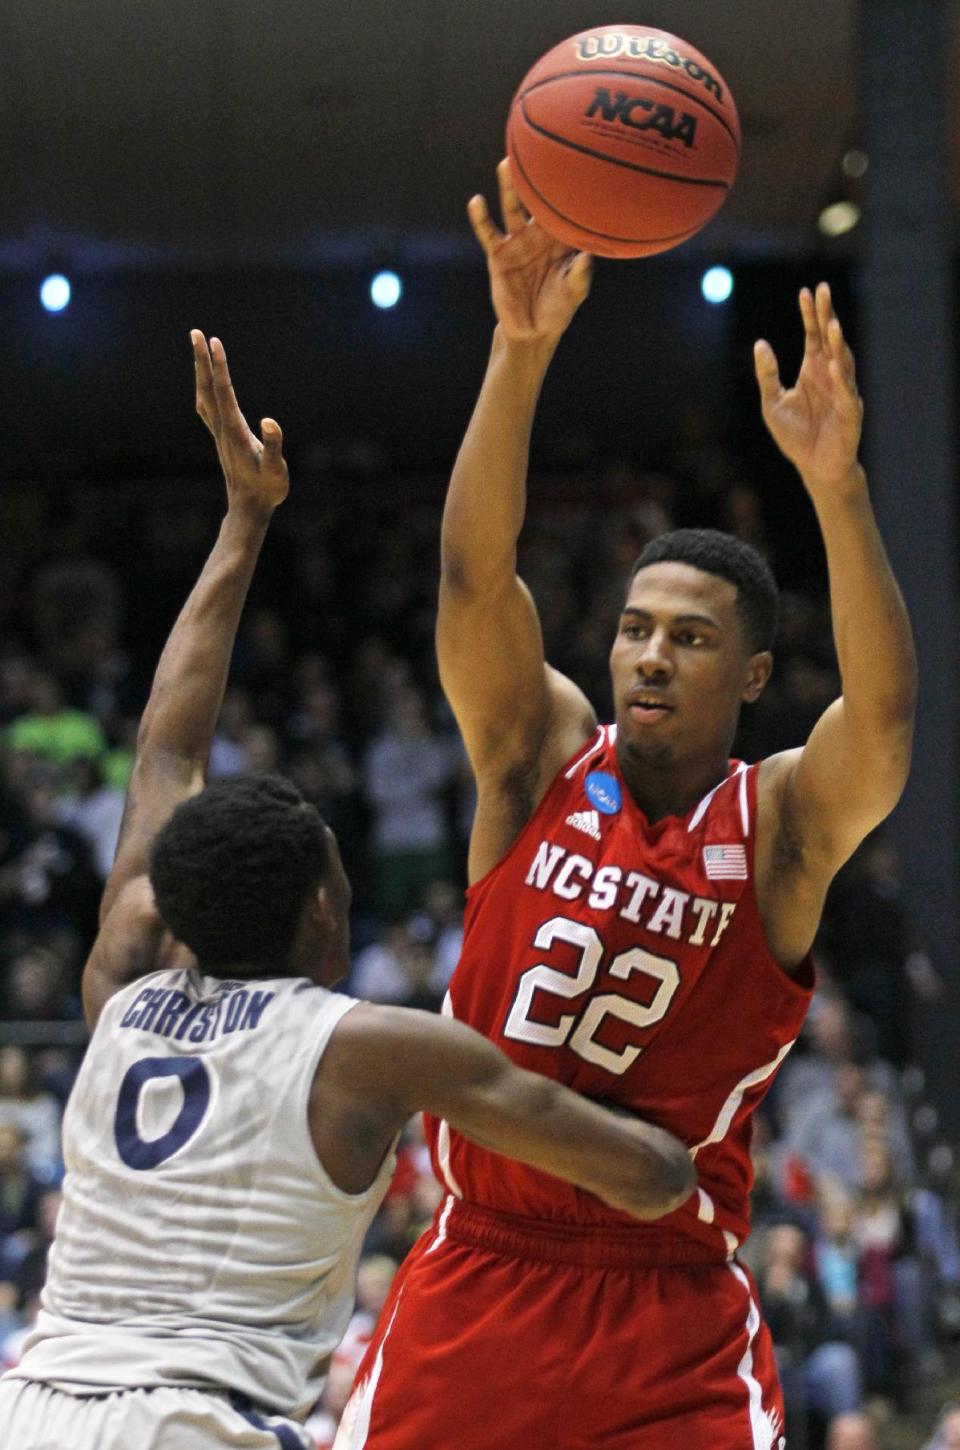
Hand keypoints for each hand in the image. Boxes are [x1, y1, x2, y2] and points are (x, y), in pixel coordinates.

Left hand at [192, 332, 288, 516]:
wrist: (249, 509)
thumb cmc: (267, 490)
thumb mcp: (276, 470)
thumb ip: (273, 447)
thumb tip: (270, 422)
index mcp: (235, 431)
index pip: (225, 392)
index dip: (220, 367)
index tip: (215, 342)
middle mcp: (223, 429)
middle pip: (209, 388)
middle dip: (202, 360)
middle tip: (196, 332)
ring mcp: (220, 433)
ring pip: (205, 395)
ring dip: (201, 371)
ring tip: (198, 347)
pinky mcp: (222, 437)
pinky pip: (208, 406)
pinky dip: (204, 387)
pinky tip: (205, 382)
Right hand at [468, 159, 591, 341]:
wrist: (533, 330)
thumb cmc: (558, 310)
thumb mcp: (573, 293)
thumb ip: (580, 275)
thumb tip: (587, 255)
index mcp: (561, 239)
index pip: (566, 209)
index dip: (572, 190)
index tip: (579, 167)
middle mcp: (538, 234)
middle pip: (538, 200)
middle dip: (539, 177)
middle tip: (541, 149)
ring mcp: (517, 242)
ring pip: (512, 208)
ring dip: (509, 187)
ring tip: (506, 164)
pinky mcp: (498, 254)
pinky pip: (488, 232)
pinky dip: (481, 217)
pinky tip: (475, 201)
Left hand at [754, 282, 863, 494]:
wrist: (813, 468)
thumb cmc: (796, 436)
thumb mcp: (772, 403)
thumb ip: (767, 375)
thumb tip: (760, 344)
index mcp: (813, 370)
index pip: (813, 335)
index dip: (810, 315)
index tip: (806, 292)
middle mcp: (830, 376)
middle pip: (830, 340)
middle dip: (827, 316)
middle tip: (824, 292)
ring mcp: (842, 392)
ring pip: (842, 362)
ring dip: (837, 343)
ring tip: (831, 324)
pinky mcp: (849, 414)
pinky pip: (845, 394)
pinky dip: (840, 380)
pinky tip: (832, 365)